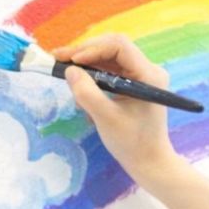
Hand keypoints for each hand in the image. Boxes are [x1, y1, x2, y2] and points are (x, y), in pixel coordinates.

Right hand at [54, 33, 179, 186]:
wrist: (150, 162)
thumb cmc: (132, 143)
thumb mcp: (106, 119)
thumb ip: (87, 94)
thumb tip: (70, 71)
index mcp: (149, 75)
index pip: (119, 46)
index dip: (92, 48)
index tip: (71, 61)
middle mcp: (148, 70)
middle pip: (113, 48)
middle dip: (85, 53)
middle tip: (59, 59)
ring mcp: (142, 77)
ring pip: (109, 58)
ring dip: (87, 64)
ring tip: (66, 72)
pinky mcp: (134, 84)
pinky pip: (111, 71)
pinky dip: (94, 76)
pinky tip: (81, 86)